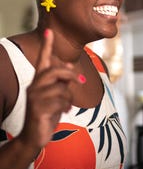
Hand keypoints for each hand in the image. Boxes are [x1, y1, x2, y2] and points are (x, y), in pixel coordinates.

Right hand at [18, 29, 81, 154]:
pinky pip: (61, 101)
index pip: (42, 60)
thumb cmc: (48, 113)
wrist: (35, 137)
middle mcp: (34, 86)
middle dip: (71, 74)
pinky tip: (64, 112)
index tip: (49, 31)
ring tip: (66, 105)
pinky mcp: (37, 109)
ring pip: (61, 88)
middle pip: (55, 71)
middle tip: (81, 81)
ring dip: (69, 97)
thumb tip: (71, 66)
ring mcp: (34, 98)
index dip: (47, 45)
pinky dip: (67, 106)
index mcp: (39, 81)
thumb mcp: (58, 95)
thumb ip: (63, 81)